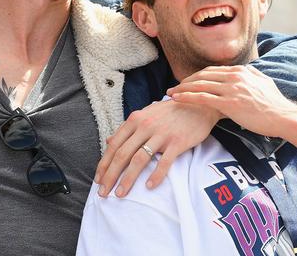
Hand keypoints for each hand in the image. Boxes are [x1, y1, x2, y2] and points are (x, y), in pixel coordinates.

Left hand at [95, 99, 220, 196]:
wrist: (197, 104)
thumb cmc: (169, 112)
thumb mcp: (145, 115)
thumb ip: (127, 129)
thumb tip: (109, 141)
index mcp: (134, 120)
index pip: (114, 145)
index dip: (104, 164)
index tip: (98, 180)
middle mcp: (144, 126)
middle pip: (122, 154)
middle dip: (110, 175)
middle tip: (104, 192)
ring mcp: (161, 134)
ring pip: (139, 159)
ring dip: (128, 178)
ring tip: (121, 193)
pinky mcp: (177, 142)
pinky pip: (164, 161)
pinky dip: (156, 175)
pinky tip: (149, 186)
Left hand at [167, 65, 296, 138]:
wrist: (284, 117)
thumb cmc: (275, 104)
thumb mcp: (264, 82)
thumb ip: (252, 74)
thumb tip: (246, 70)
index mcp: (241, 71)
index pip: (211, 71)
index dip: (197, 76)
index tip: (187, 81)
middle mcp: (234, 77)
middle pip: (202, 76)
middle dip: (185, 81)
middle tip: (174, 87)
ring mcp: (231, 89)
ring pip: (199, 85)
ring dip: (181, 88)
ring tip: (170, 93)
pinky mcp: (229, 103)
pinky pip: (202, 98)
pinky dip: (186, 97)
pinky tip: (176, 99)